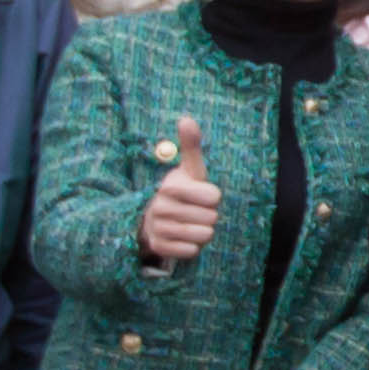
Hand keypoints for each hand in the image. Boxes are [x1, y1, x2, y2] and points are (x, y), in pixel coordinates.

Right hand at [136, 114, 221, 263]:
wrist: (154, 219)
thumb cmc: (181, 192)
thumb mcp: (189, 170)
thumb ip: (191, 146)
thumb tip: (187, 118)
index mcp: (170, 186)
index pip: (213, 197)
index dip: (213, 198)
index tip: (202, 195)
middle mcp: (160, 207)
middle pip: (211, 218)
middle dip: (208, 216)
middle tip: (195, 212)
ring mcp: (158, 228)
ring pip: (203, 235)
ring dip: (202, 232)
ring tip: (190, 224)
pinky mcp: (158, 247)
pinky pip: (192, 251)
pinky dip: (193, 247)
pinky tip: (183, 238)